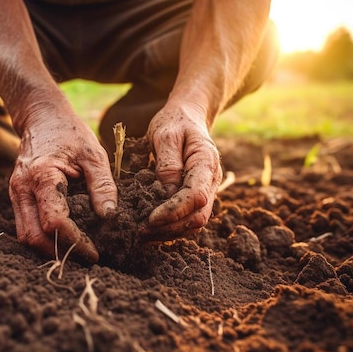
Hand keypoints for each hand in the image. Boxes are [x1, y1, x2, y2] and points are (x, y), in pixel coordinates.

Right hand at [8, 108, 116, 262]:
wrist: (42, 117)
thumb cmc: (70, 133)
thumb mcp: (94, 154)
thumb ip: (102, 185)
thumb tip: (108, 216)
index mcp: (42, 175)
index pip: (54, 221)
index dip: (75, 241)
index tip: (95, 252)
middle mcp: (22, 188)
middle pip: (33, 236)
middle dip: (59, 252)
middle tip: (85, 258)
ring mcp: (15, 193)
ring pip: (25, 235)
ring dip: (49, 249)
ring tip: (76, 252)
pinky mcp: (17, 197)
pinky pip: (25, 226)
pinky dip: (43, 238)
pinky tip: (65, 238)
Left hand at [144, 101, 222, 240]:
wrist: (188, 117)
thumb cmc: (175, 123)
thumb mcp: (166, 135)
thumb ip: (168, 164)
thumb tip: (166, 193)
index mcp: (206, 163)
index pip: (196, 197)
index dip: (174, 212)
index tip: (150, 219)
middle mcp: (211, 181)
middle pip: (197, 216)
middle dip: (170, 228)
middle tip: (141, 232)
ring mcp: (206, 190)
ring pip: (194, 222)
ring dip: (169, 232)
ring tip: (142, 234)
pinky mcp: (196, 195)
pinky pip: (187, 217)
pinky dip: (170, 227)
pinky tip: (150, 229)